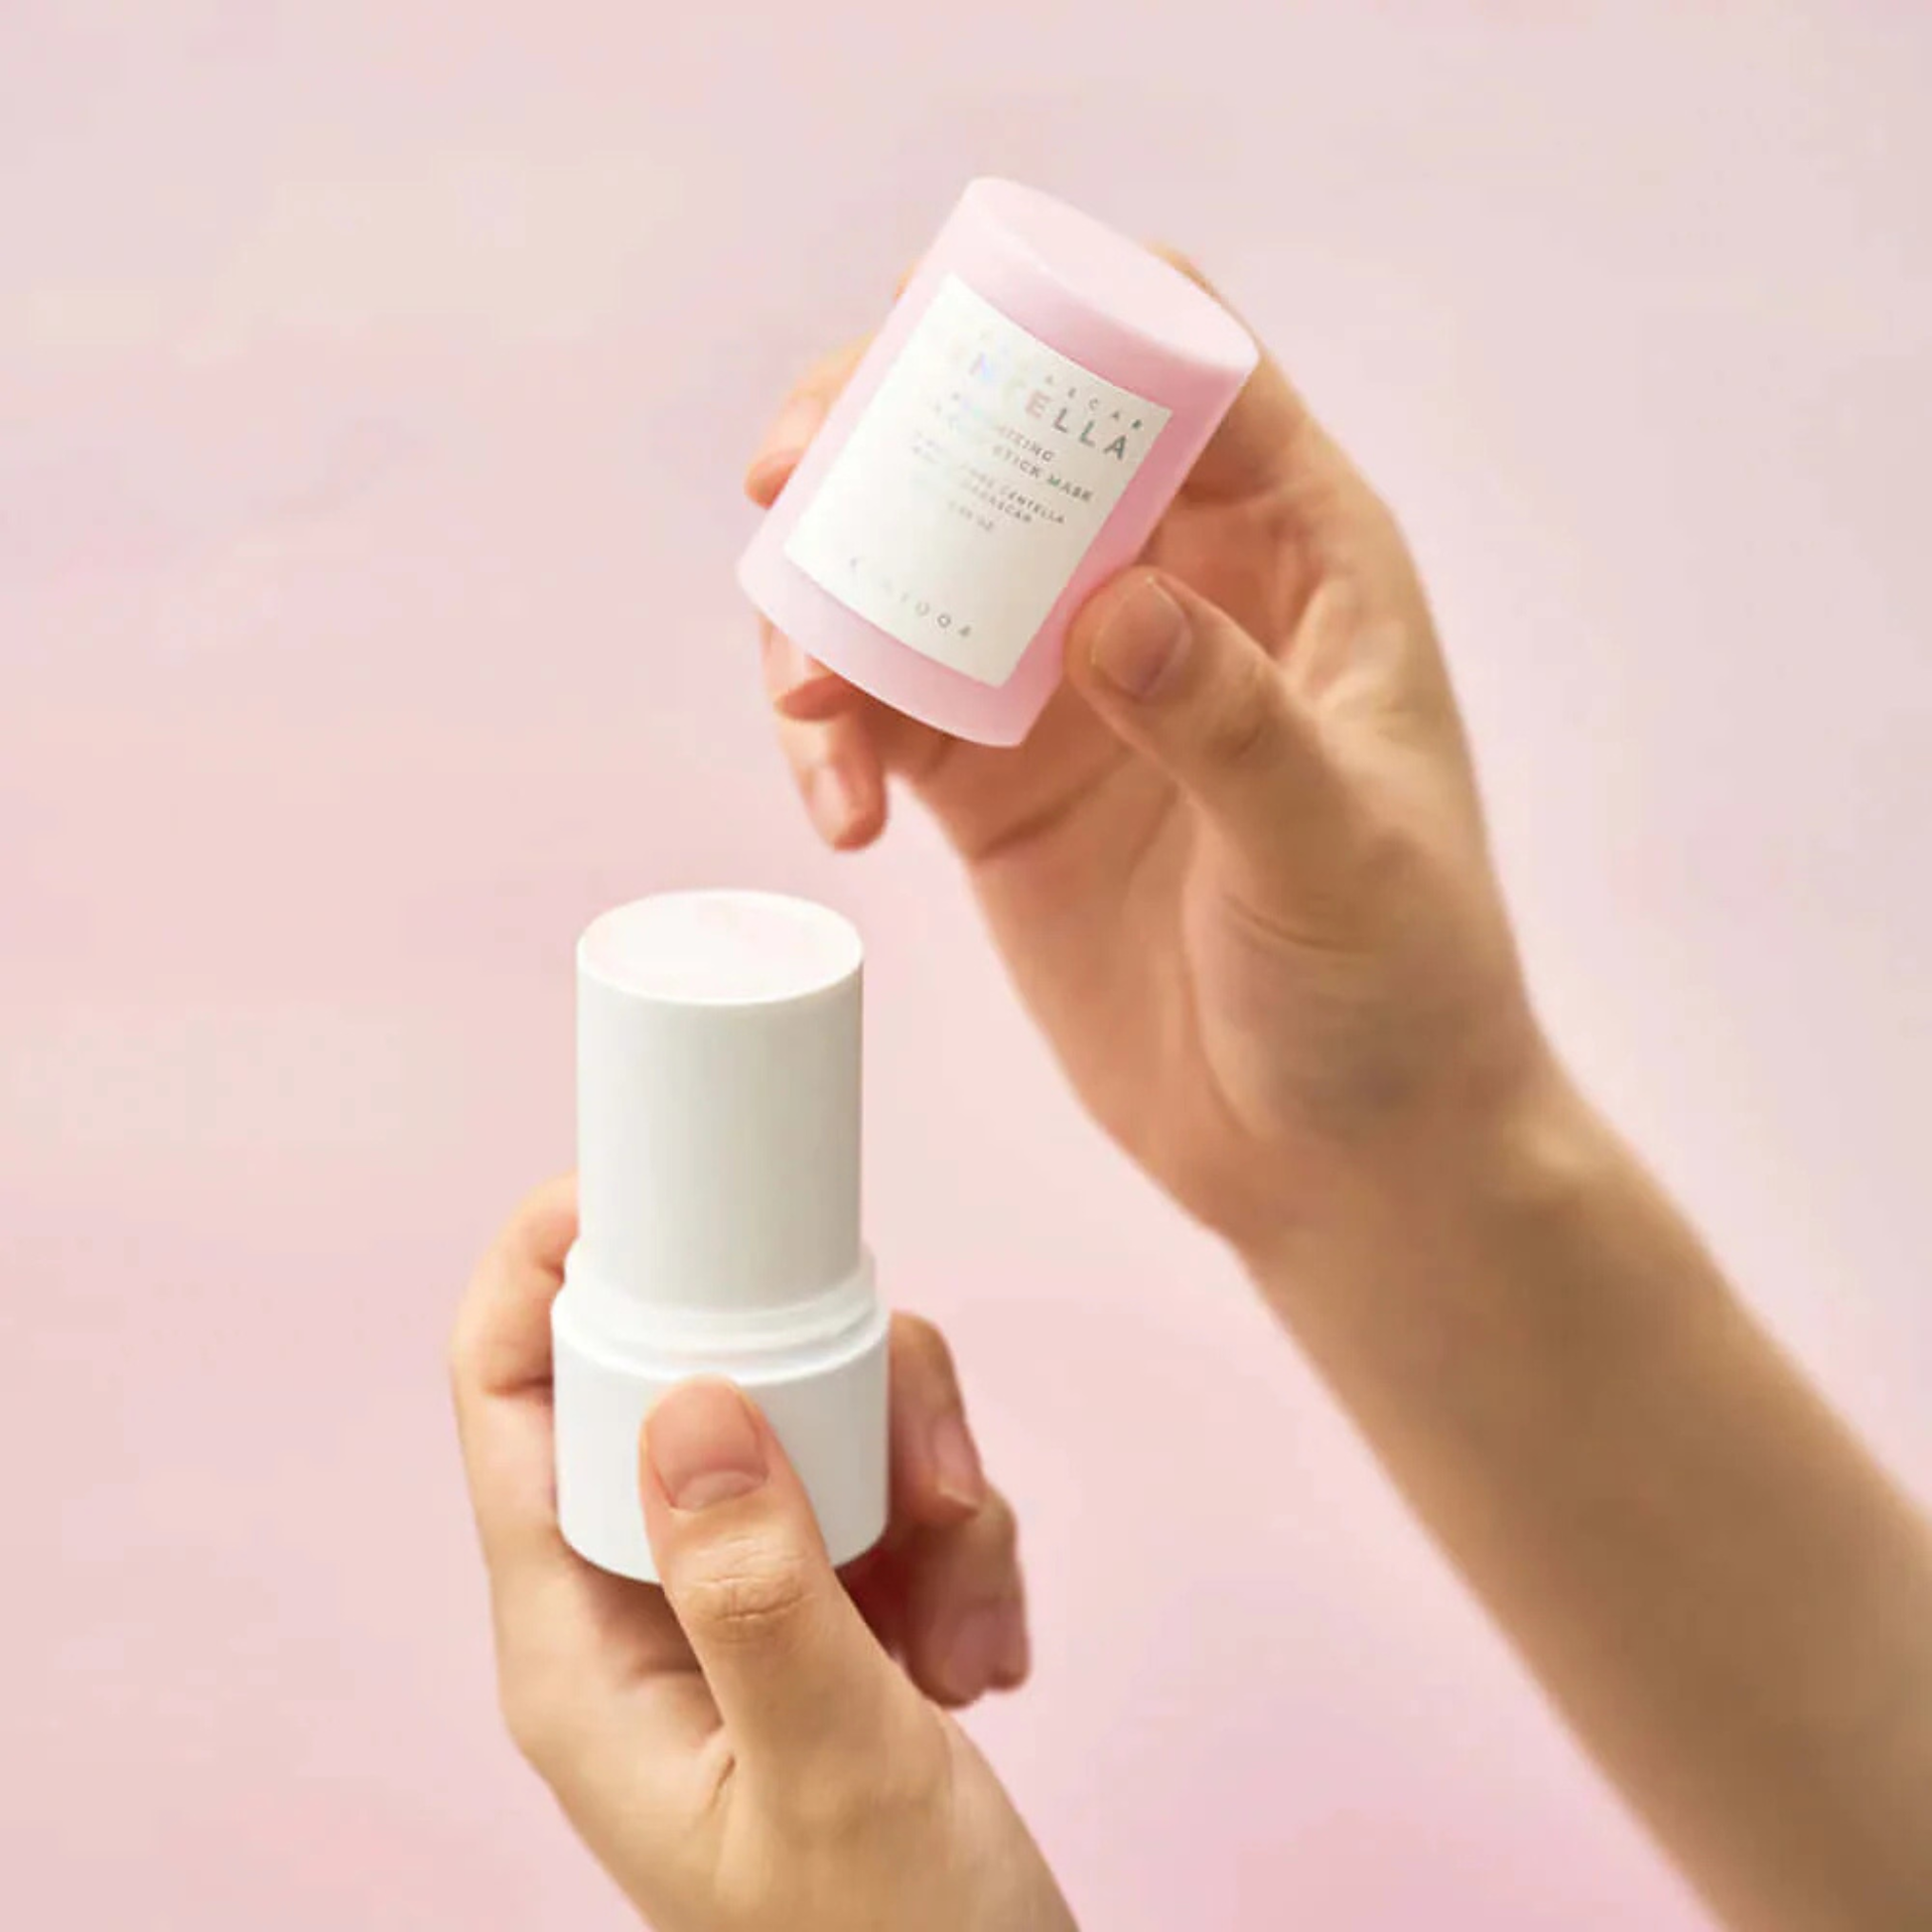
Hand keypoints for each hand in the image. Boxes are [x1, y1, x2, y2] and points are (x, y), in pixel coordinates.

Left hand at [450, 1180, 1074, 1931]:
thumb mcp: (831, 1773)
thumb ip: (756, 1589)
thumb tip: (683, 1396)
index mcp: (581, 1653)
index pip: (512, 1409)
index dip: (547, 1275)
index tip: (639, 1186)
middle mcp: (648, 1608)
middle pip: (703, 1387)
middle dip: (839, 1399)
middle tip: (930, 1486)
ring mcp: (747, 1602)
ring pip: (820, 1426)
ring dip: (928, 1488)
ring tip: (969, 1623)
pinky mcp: (834, 1609)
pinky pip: (895, 1491)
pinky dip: (961, 1545)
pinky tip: (984, 1653)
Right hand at [749, 267, 1547, 1267]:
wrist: (1340, 1153)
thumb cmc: (1393, 988)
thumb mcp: (1337, 855)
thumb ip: (1232, 726)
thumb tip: (1108, 605)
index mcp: (1292, 555)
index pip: (1179, 367)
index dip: (1060, 315)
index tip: (934, 342)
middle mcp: (1169, 592)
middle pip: (1006, 437)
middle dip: (882, 432)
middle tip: (784, 474)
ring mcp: (1068, 688)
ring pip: (912, 568)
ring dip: (826, 598)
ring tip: (809, 700)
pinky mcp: (997, 787)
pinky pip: (881, 710)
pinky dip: (830, 733)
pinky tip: (837, 812)